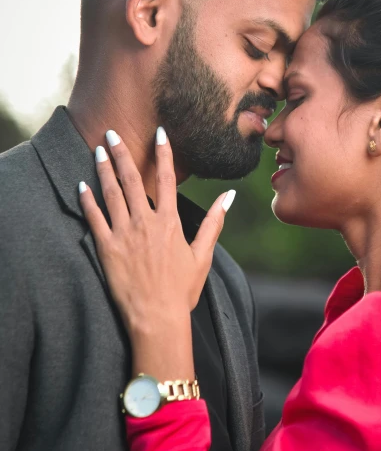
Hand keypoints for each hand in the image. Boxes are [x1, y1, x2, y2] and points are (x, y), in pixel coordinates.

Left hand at [78, 128, 234, 375]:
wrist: (157, 318)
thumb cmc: (182, 290)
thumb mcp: (203, 255)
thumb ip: (214, 222)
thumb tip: (229, 197)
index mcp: (170, 222)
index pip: (167, 178)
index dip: (163, 153)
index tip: (159, 132)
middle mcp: (145, 223)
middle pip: (132, 179)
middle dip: (121, 153)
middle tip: (111, 133)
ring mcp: (124, 235)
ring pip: (111, 194)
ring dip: (103, 170)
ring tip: (97, 151)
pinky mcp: (106, 249)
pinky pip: (94, 218)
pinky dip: (87, 200)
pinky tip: (80, 185)